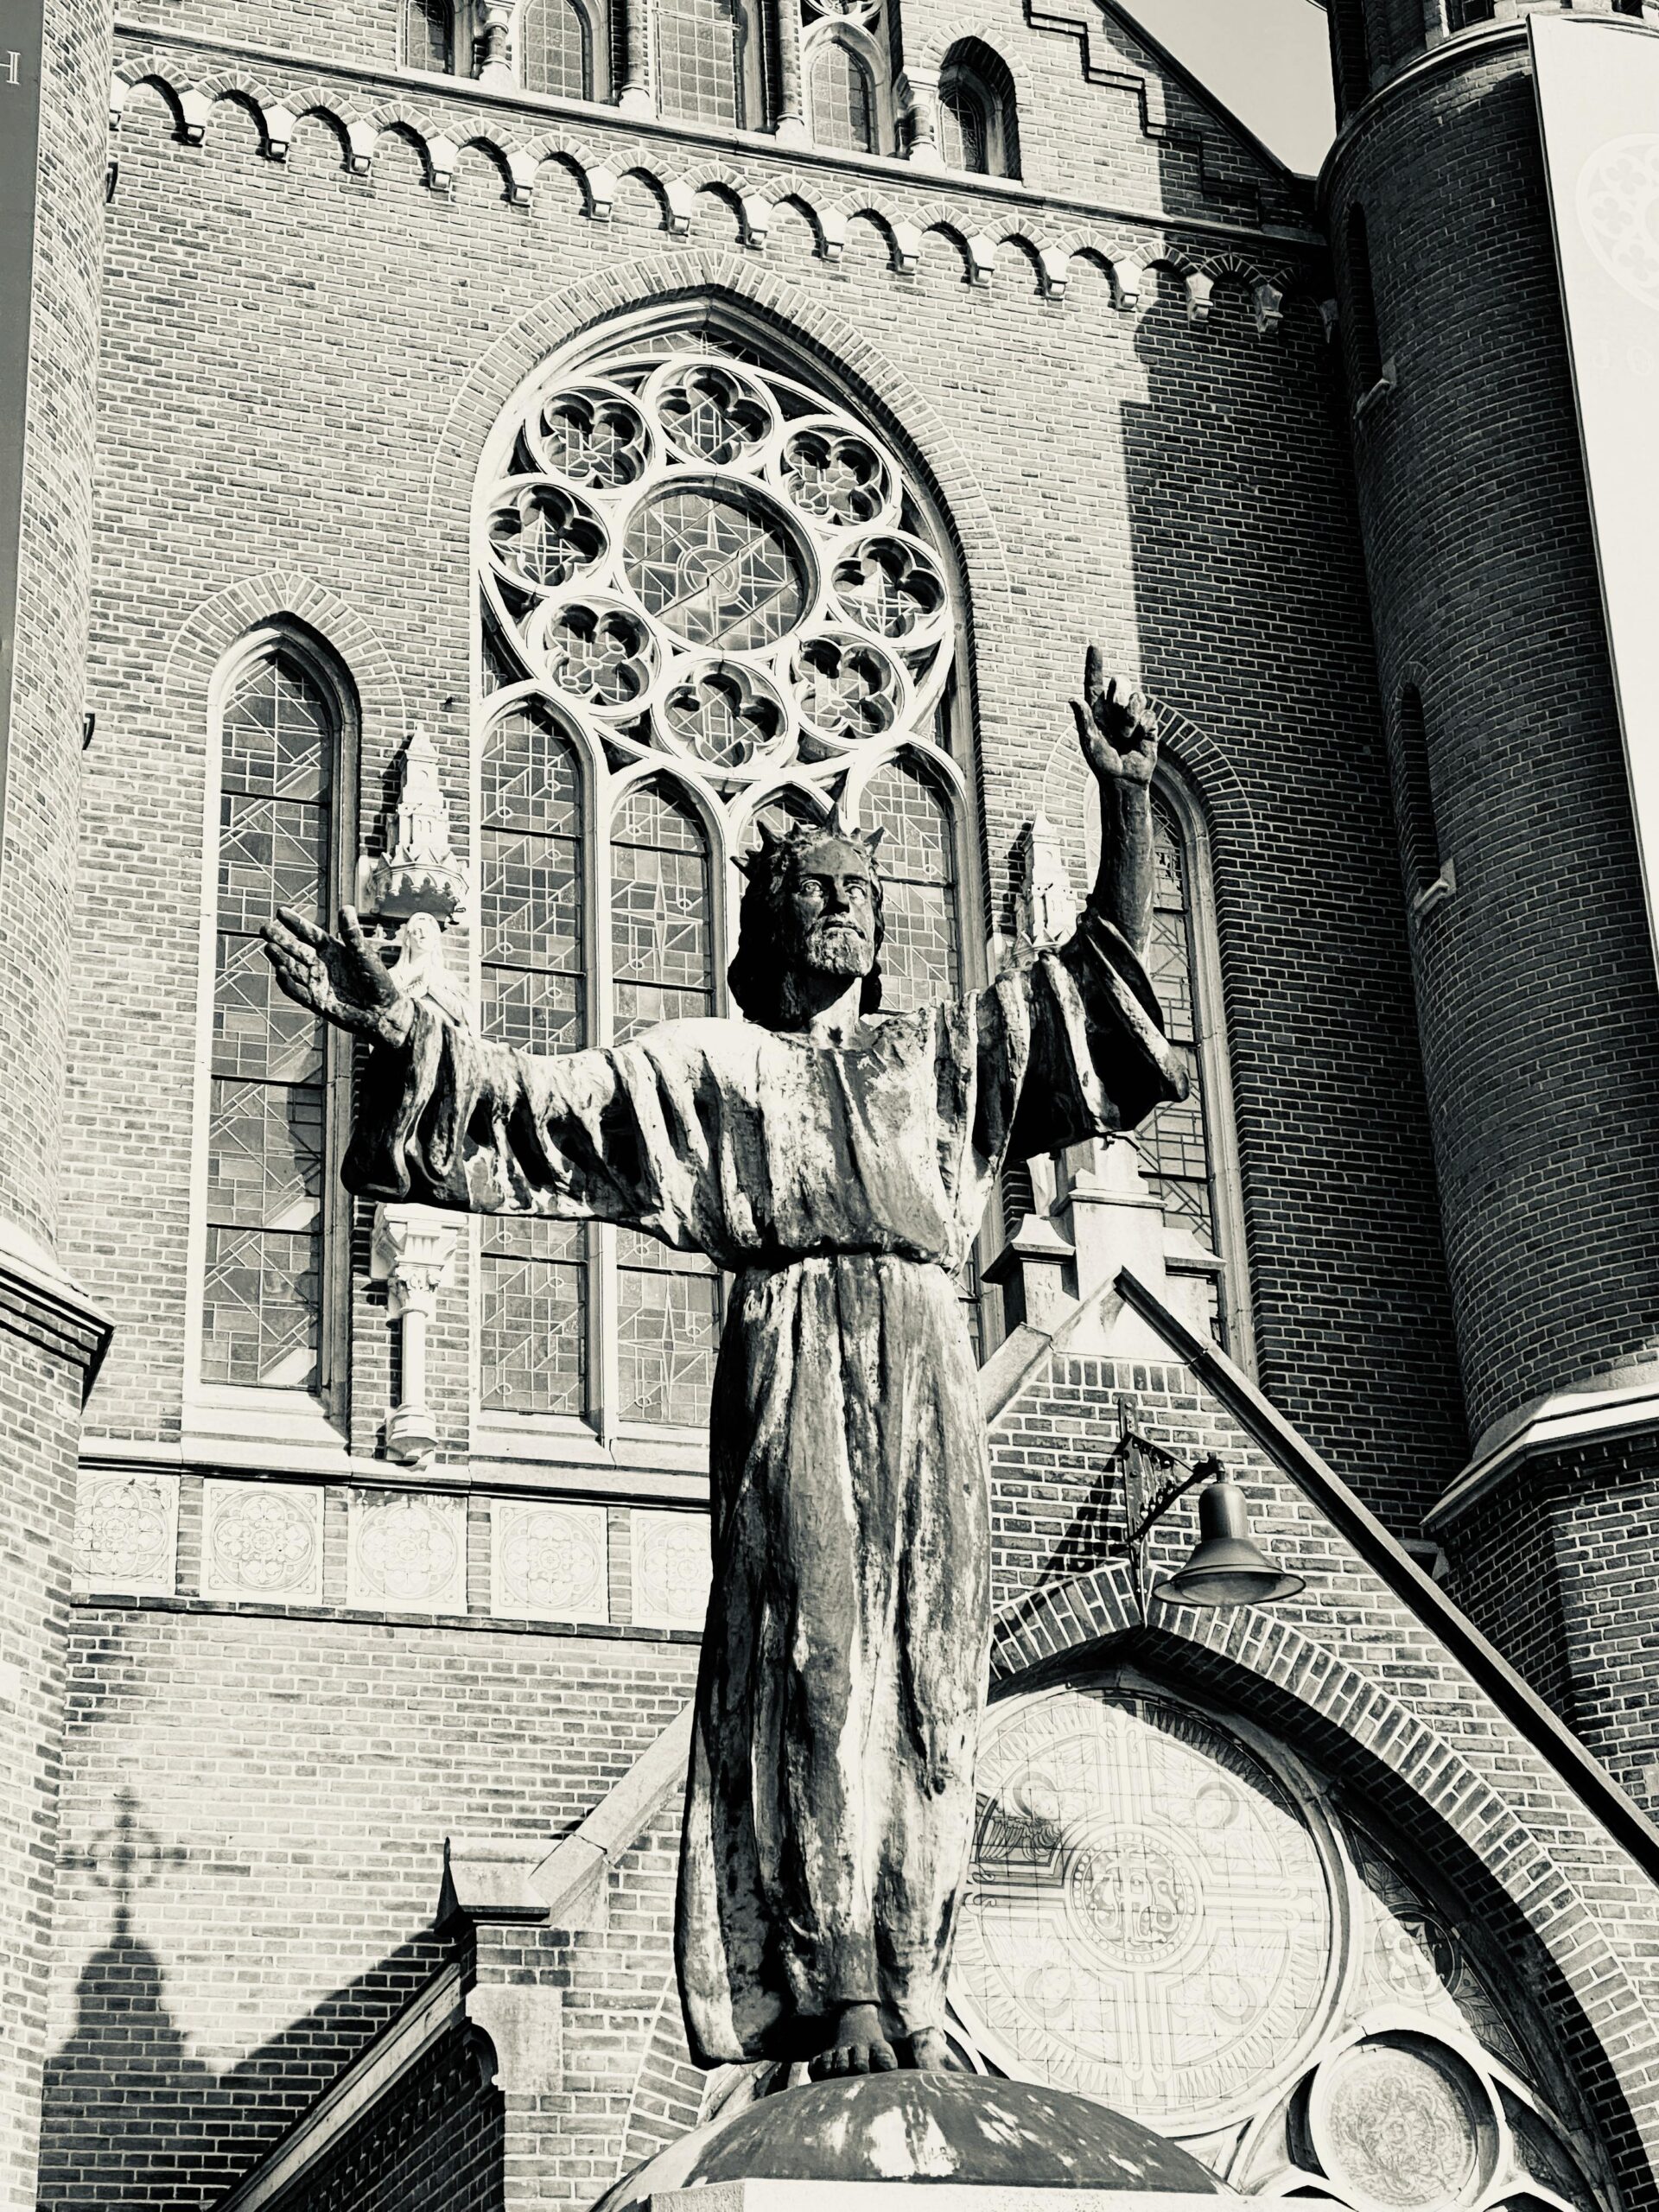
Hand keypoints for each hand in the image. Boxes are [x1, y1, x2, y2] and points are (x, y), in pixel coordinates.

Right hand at [261, 905, 413, 1047]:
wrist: (383, 1013)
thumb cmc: (378, 982)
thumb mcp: (364, 955)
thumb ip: (352, 935)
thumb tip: (346, 908)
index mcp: (333, 951)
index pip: (310, 934)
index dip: (295, 923)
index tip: (280, 911)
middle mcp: (322, 965)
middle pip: (296, 949)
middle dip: (280, 939)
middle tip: (264, 928)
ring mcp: (317, 982)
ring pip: (292, 968)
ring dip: (280, 958)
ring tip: (268, 947)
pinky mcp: (316, 1001)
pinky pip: (296, 991)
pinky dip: (287, 982)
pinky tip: (281, 970)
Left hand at [1071, 646, 1157, 789]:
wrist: (1124, 780)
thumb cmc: (1102, 764)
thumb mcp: (1090, 743)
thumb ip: (1083, 720)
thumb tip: (1072, 699)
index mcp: (1096, 710)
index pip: (1094, 682)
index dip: (1095, 664)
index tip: (1094, 645)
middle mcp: (1114, 709)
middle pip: (1121, 681)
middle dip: (1121, 689)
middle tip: (1116, 704)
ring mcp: (1132, 715)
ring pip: (1137, 697)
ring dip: (1131, 716)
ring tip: (1126, 735)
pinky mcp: (1148, 725)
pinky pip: (1149, 715)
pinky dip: (1142, 728)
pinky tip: (1138, 740)